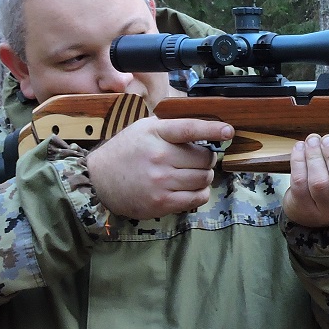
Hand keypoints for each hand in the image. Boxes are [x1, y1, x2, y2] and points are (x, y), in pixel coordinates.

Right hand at [87, 117, 233, 219]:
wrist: (99, 180)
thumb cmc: (126, 151)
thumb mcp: (143, 129)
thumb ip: (171, 127)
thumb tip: (205, 126)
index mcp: (155, 133)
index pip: (190, 129)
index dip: (213, 130)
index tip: (229, 131)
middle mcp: (159, 156)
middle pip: (204, 158)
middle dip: (206, 159)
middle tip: (196, 159)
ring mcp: (161, 181)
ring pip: (203, 178)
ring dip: (204, 176)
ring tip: (192, 173)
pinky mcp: (162, 203)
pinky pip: (197, 198)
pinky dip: (200, 193)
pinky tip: (191, 187)